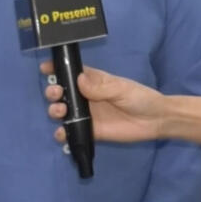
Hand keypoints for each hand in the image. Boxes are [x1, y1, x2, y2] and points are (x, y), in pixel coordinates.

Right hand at [40, 63, 166, 142]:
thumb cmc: (140, 98)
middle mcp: (86, 96)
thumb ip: (100, 87)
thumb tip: (79, 80)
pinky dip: (63, 133)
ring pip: (63, 111)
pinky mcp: (91, 131)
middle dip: (53, 91)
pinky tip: (62, 133)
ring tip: (59, 111)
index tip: (45, 68)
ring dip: (55, 110)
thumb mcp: (121, 89)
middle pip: (63, 92)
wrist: (155, 121)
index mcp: (94, 81)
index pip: (72, 72)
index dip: (57, 69)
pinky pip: (72, 132)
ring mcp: (87, 114)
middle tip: (56, 93)